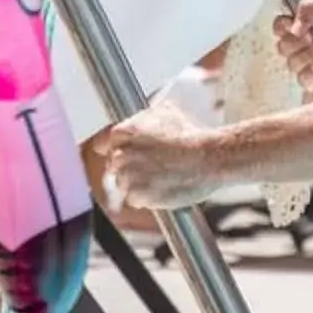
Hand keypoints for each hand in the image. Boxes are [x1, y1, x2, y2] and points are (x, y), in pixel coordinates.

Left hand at [84, 103, 232, 214]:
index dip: (114, 150)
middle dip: (129, 168)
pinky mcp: (137, 195)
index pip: (104, 144)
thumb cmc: (191, 134)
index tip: (125, 155)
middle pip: (114, 166)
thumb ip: (145, 117)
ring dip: (137, 184)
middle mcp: (121, 153)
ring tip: (160, 178)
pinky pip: (134, 200)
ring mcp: (128, 176)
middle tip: (151, 168)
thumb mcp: (166, 112)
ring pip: (123, 184)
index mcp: (124, 131)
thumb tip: (141, 117)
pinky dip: (146, 198)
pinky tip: (162, 189)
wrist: (208, 157)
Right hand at [273, 0, 312, 91]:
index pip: (282, 24)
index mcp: (311, 22)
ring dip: (303, 58)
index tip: (296, 28)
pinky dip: (307, 74)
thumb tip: (292, 27)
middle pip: (282, 45)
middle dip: (296, 44)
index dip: (283, 27)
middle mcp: (310, 42)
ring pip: (290, 63)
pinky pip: (301, 81)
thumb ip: (310, 6)